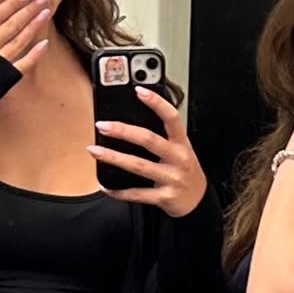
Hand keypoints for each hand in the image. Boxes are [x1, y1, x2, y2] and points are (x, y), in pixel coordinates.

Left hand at [88, 87, 207, 217]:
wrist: (198, 201)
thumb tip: (130, 124)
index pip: (171, 118)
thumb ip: (162, 137)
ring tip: (95, 150)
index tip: (139, 91)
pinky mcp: (164, 197)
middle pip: (149, 140)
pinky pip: (137, 194)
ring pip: (138, 165)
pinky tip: (105, 185)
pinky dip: (119, 191)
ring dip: (114, 157)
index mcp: (181, 143)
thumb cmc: (185, 171)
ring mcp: (171, 178)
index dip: (157, 103)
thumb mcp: (181, 150)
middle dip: (123, 131)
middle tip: (103, 125)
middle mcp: (178, 159)